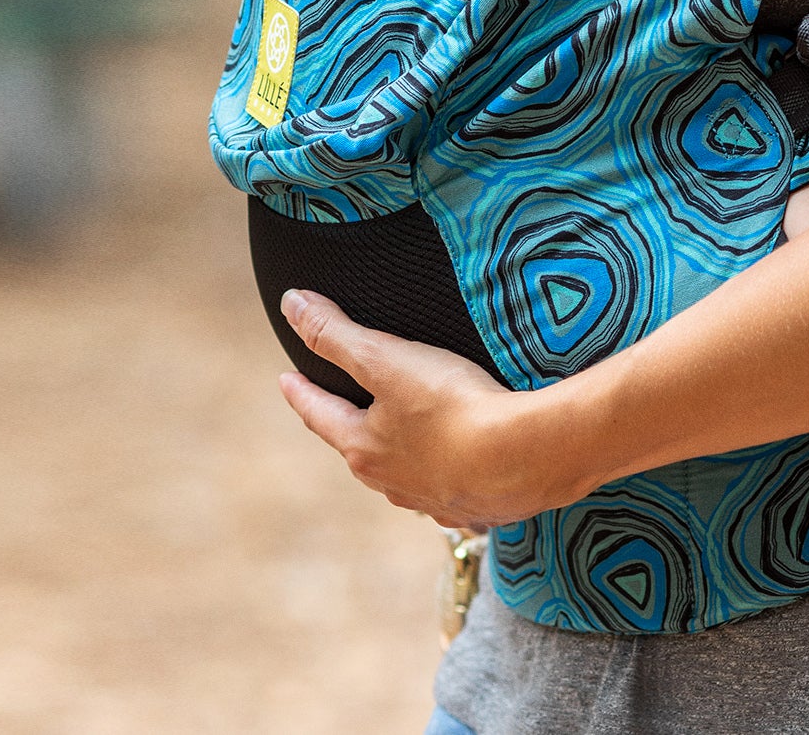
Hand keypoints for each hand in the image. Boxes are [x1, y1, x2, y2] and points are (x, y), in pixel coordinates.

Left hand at [275, 289, 573, 529]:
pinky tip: (461, 473)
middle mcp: (390, 482)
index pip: (319, 415)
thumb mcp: (386, 360)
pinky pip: (451, 491)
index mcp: (363, 448)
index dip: (302, 393)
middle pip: (359, 449)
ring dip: (397, 458)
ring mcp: (433, 499)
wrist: (522, 459)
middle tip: (338, 409)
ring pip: (403, 476)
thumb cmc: (450, 406)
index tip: (286, 379)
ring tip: (400, 442)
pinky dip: (447, 477)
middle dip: (348, 428)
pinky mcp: (475, 506)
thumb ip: (336, 334)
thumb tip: (291, 303)